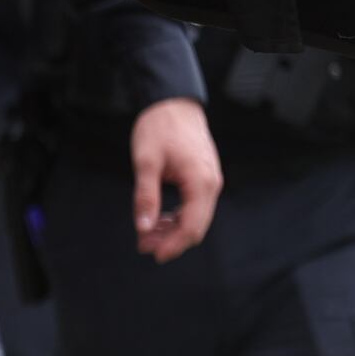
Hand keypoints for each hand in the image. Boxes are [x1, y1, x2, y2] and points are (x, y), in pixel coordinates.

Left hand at [128, 98, 222, 263]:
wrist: (173, 101)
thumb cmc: (160, 125)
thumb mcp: (146, 161)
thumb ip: (145, 197)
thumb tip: (143, 228)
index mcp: (201, 182)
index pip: (191, 227)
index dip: (173, 245)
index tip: (152, 254)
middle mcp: (211, 184)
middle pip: (196, 227)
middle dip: (171, 240)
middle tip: (144, 245)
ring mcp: (210, 180)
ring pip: (196, 217)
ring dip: (173, 230)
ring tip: (147, 234)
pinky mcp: (203, 177)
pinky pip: (194, 205)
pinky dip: (178, 216)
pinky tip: (159, 219)